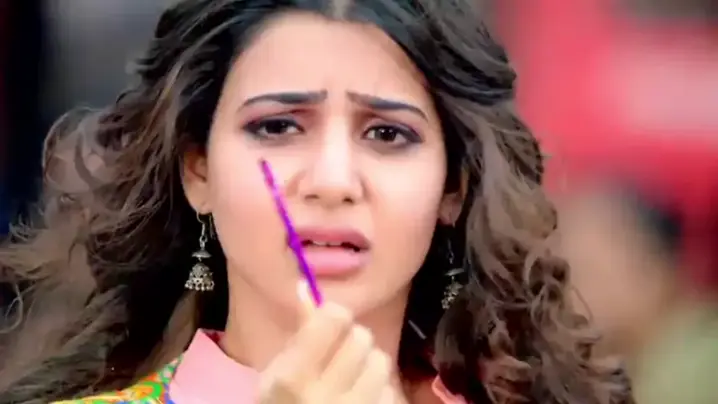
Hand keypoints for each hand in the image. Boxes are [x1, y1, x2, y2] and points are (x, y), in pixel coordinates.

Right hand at [257, 282, 395, 403]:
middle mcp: (325, 397)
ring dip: (369, 367)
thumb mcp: (277, 374)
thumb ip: (300, 333)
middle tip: (338, 358)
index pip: (335, 318)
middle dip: (352, 343)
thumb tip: (306, 287)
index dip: (334, 317)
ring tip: (351, 381)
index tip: (328, 327)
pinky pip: (391, 392)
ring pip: (382, 362)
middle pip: (362, 338)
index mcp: (292, 378)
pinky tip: (360, 402)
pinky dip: (378, 393)